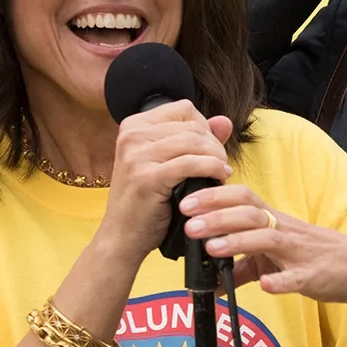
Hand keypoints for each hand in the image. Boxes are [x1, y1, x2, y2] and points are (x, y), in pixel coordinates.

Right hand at [96, 102, 234, 262]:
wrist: (122, 237)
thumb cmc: (148, 202)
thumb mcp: (170, 164)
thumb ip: (197, 139)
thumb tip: (225, 121)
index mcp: (133, 126)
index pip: (184, 109)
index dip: (205, 127)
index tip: (210, 149)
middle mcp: (131, 135)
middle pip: (192, 125)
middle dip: (214, 145)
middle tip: (222, 165)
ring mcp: (136, 155)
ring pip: (194, 142)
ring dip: (216, 157)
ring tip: (222, 172)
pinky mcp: (146, 177)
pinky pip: (192, 163)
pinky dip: (213, 169)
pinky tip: (220, 177)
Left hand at [180, 186, 346, 304]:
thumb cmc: (312, 256)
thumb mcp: (274, 256)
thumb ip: (242, 267)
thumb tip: (210, 283)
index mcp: (273, 221)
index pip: (242, 199)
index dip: (215, 198)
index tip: (186, 204)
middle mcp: (284, 230)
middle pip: (250, 214)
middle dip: (218, 217)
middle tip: (189, 225)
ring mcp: (298, 253)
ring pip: (268, 240)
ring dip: (238, 242)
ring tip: (212, 248)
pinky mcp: (312, 276)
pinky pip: (295, 277)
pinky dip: (279, 281)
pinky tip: (264, 285)